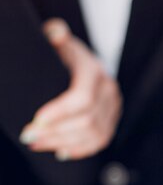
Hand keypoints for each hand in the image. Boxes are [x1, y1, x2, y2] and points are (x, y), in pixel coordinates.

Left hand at [19, 19, 121, 160]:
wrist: (86, 65)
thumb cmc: (66, 56)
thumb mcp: (60, 43)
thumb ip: (55, 36)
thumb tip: (55, 32)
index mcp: (95, 71)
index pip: (83, 98)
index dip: (60, 113)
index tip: (35, 120)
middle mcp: (109, 90)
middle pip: (87, 120)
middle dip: (55, 131)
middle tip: (27, 136)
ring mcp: (114, 107)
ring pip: (93, 134)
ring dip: (62, 142)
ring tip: (36, 143)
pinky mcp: (113, 120)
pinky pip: (100, 141)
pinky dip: (80, 150)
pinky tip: (60, 152)